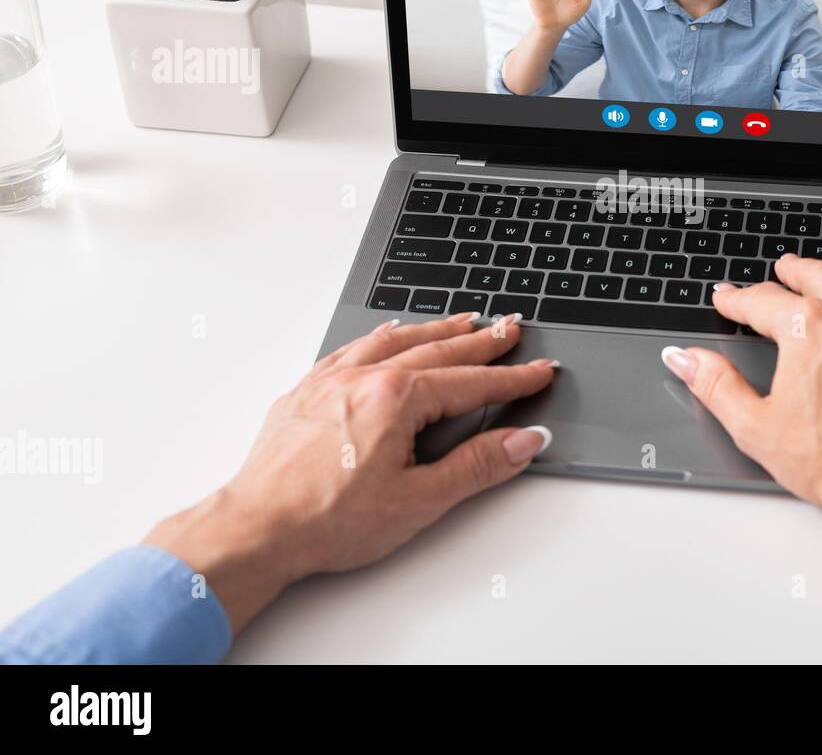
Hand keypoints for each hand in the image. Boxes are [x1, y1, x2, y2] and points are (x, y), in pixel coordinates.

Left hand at [143, 312, 557, 632]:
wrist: (254, 529)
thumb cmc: (326, 519)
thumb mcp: (419, 500)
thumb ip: (477, 465)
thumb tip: (523, 440)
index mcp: (396, 398)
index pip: (471, 383)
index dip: (512, 378)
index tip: (539, 371)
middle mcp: (363, 377)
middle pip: (438, 350)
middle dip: (481, 341)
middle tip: (511, 329)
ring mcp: (331, 381)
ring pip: (395, 340)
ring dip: (435, 330)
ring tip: (464, 321)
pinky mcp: (305, 393)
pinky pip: (351, 348)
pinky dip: (380, 336)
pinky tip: (389, 333)